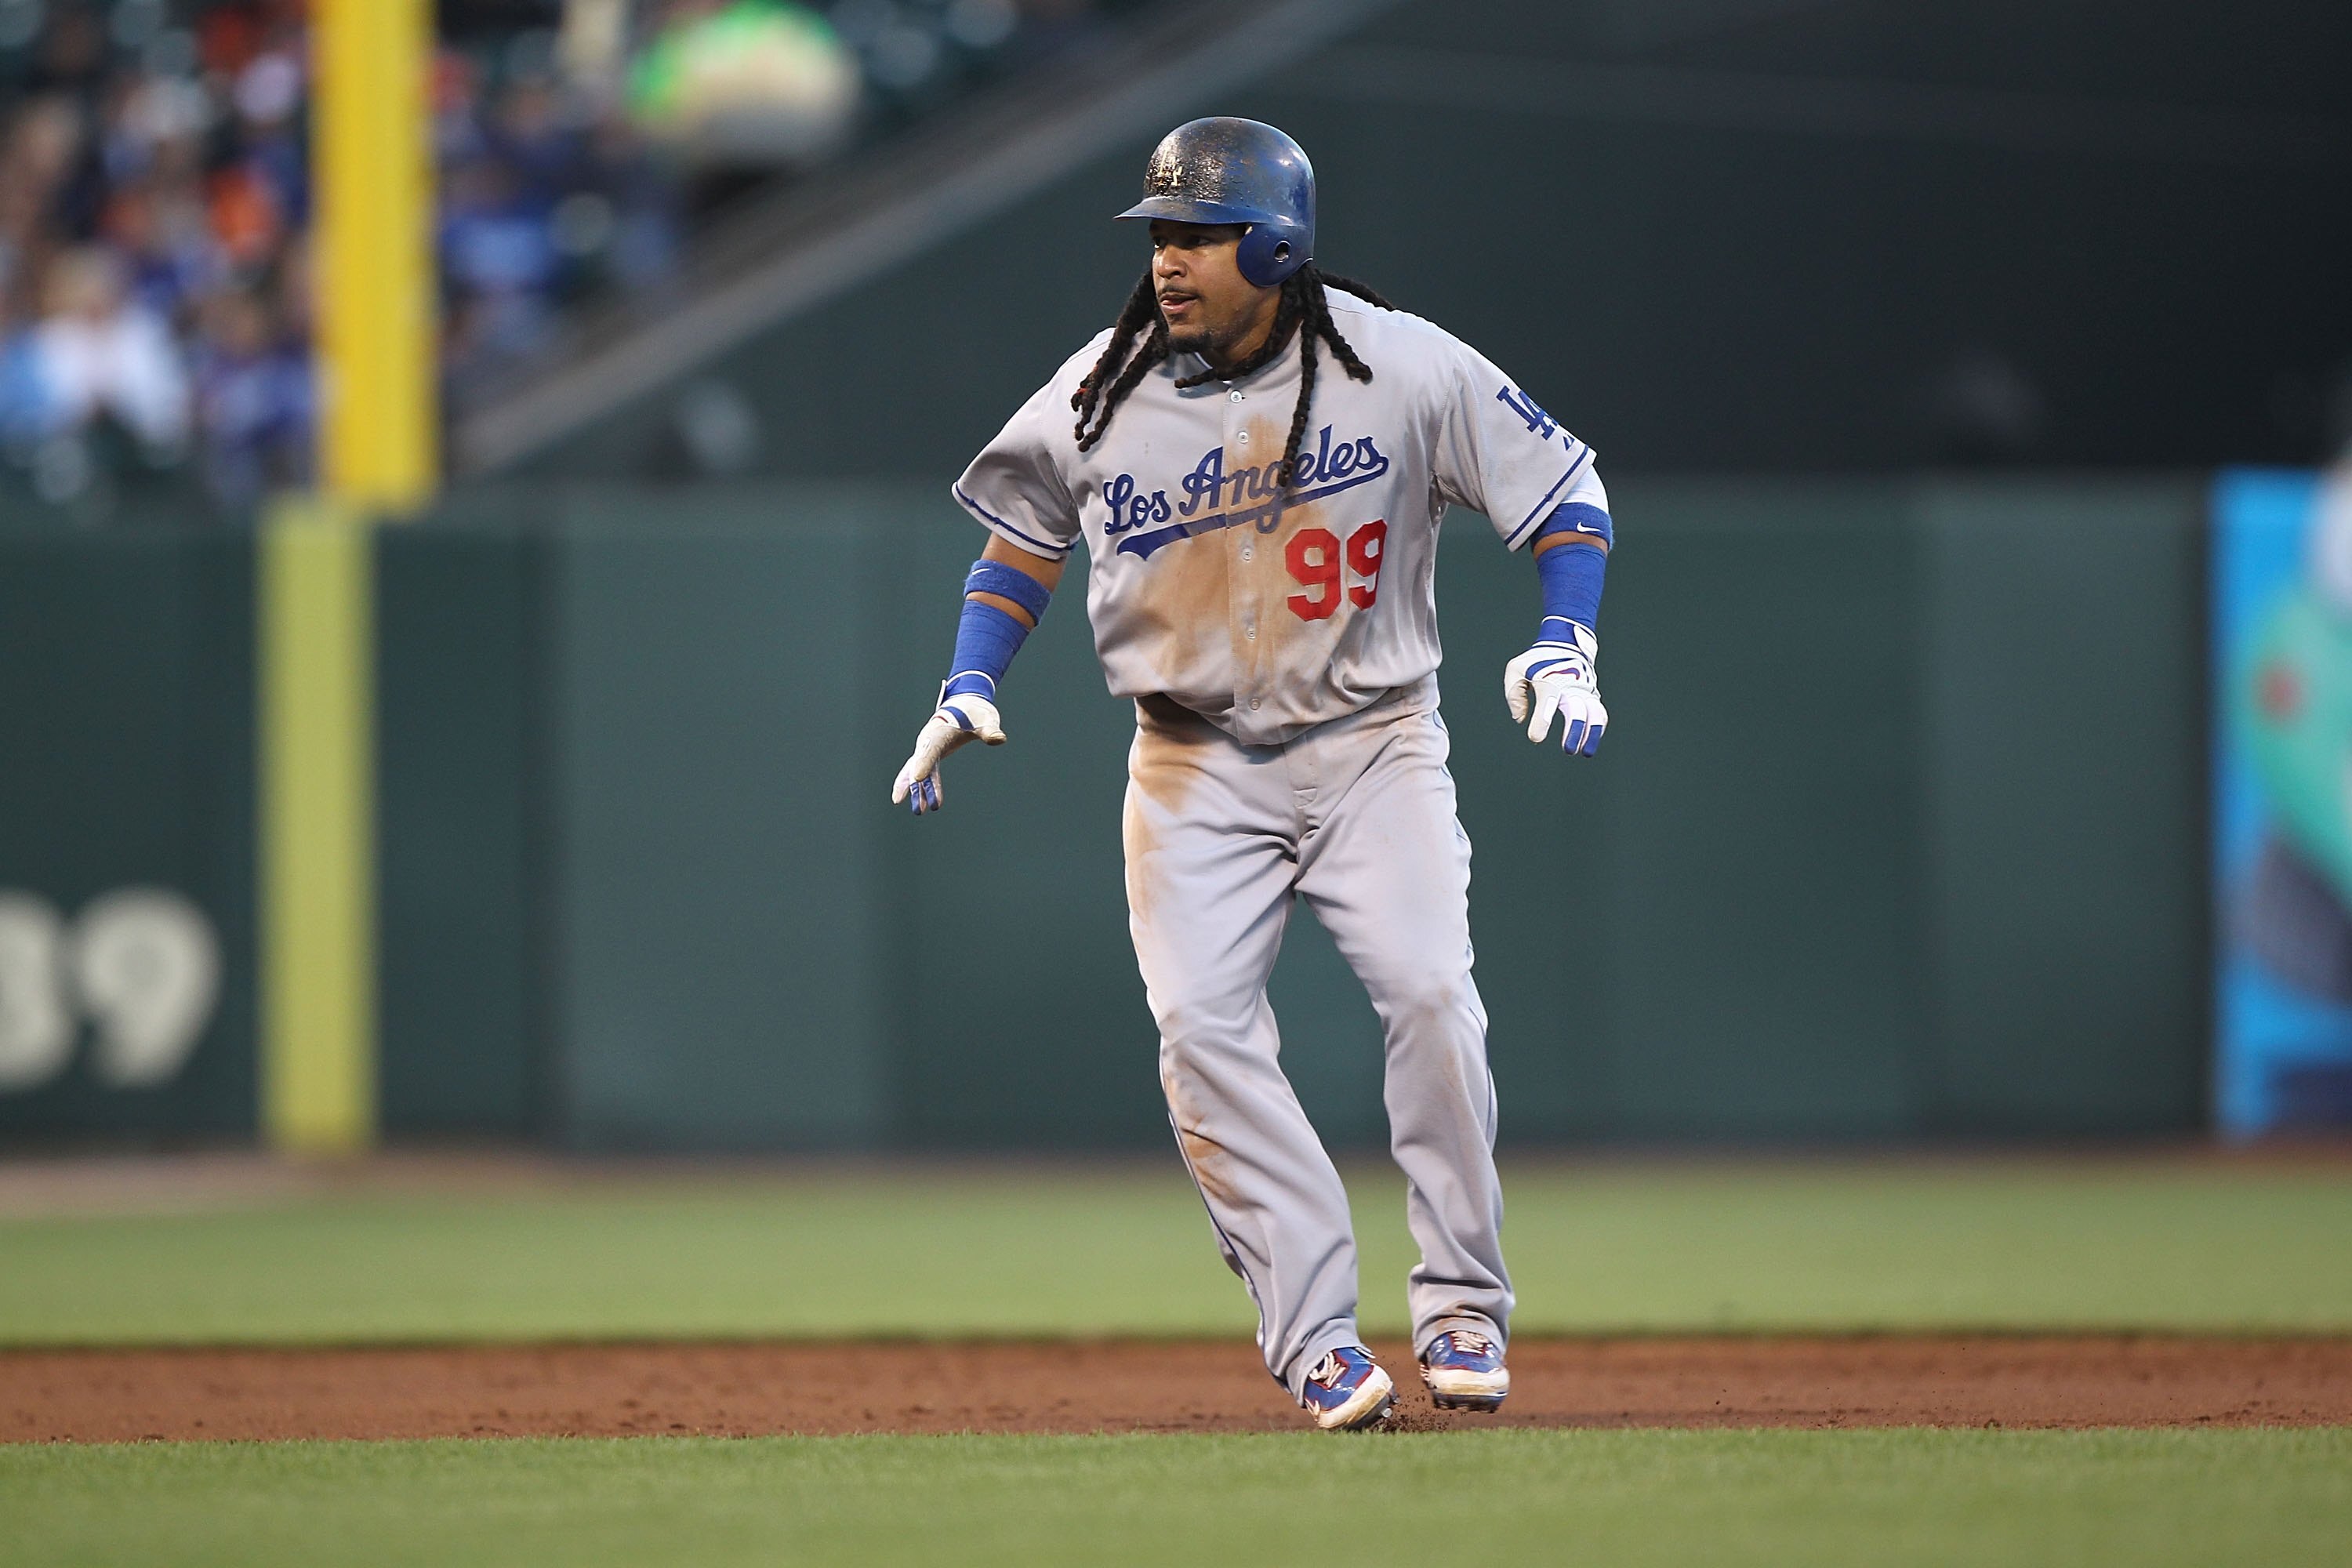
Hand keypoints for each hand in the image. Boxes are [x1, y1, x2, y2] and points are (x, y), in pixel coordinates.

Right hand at [890, 692, 1006, 813]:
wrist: (964, 703)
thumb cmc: (975, 710)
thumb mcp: (985, 718)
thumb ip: (989, 729)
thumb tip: (1000, 738)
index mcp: (940, 730)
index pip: (931, 748)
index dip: (924, 763)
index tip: (918, 777)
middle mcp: (929, 739)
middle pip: (919, 763)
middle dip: (914, 783)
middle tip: (909, 803)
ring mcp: (928, 748)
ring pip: (918, 771)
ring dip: (917, 791)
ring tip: (919, 811)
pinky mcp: (931, 754)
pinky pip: (923, 772)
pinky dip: (920, 787)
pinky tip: (920, 803)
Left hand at [1504, 624, 1605, 755]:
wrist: (1566, 642)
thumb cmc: (1537, 659)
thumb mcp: (1516, 669)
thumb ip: (1514, 694)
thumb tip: (1520, 718)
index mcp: (1550, 680)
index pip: (1547, 702)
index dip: (1542, 721)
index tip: (1535, 738)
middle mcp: (1571, 686)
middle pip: (1577, 710)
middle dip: (1575, 732)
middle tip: (1568, 750)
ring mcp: (1584, 690)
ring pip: (1595, 713)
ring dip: (1592, 734)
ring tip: (1586, 753)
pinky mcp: (1591, 694)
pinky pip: (1598, 713)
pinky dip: (1597, 728)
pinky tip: (1590, 743)